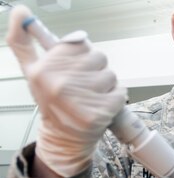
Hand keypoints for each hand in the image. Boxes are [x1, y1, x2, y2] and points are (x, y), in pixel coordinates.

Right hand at [7, 6, 126, 176]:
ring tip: (92, 97)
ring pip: (111, 75)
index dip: (82, 56)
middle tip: (84, 87)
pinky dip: (116, 98)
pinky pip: (121, 92)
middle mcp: (60, 82)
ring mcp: (80, 99)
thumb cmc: (52, 101)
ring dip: (107, 85)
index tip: (74, 70)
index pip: (80, 43)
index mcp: (43, 68)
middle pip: (99, 57)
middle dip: (95, 70)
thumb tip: (19, 10)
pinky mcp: (99, 113)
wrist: (64, 137)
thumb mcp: (32, 71)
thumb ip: (24, 42)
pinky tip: (102, 106)